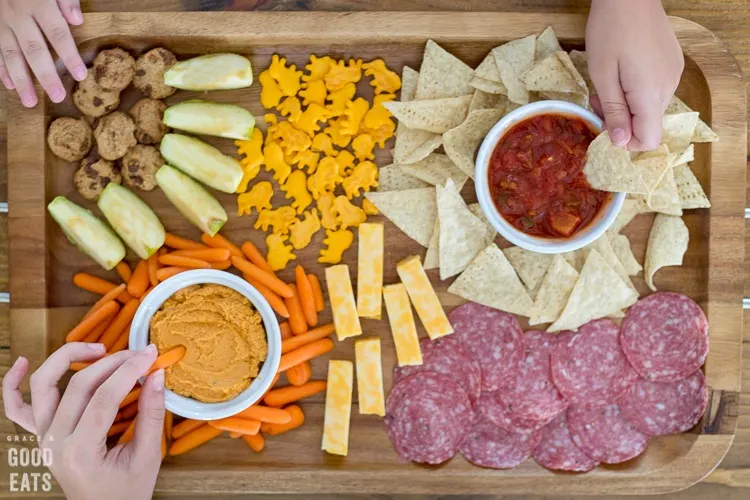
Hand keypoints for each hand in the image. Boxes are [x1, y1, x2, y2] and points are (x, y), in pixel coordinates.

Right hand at [0, 0, 86, 106]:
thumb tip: (77, 19)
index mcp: (37, 2)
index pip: (57, 33)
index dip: (69, 55)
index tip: (80, 75)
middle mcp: (17, 14)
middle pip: (34, 50)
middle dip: (46, 75)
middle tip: (57, 97)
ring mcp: (1, 20)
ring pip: (11, 54)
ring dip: (21, 80)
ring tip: (30, 102)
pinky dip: (1, 68)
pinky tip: (9, 85)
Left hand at [3, 343, 163, 499]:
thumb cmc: (127, 491)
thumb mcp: (148, 456)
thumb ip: (152, 414)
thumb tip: (156, 375)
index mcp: (81, 453)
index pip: (104, 398)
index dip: (129, 370)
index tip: (150, 354)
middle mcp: (54, 443)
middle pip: (78, 386)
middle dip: (112, 362)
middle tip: (138, 354)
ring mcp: (42, 438)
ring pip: (43, 386)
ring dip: (67, 359)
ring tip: (98, 349)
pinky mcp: (40, 436)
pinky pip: (17, 408)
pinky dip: (13, 384)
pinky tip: (25, 362)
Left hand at [585, 0, 683, 149]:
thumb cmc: (610, 31)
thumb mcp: (602, 75)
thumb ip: (613, 111)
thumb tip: (621, 142)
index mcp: (650, 94)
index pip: (648, 139)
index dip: (626, 142)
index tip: (604, 126)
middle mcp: (668, 87)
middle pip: (648, 123)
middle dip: (621, 120)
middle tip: (598, 100)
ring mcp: (674, 74)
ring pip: (650, 107)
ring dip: (627, 104)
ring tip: (607, 84)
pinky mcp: (672, 63)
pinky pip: (655, 89)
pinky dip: (637, 90)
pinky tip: (622, 72)